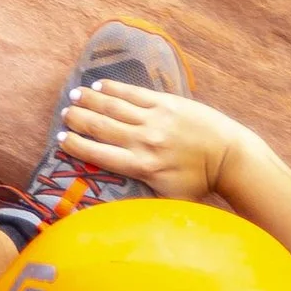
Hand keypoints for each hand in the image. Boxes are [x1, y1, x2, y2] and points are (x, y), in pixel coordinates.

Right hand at [59, 82, 257, 204]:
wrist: (229, 156)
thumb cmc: (199, 182)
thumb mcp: (168, 198)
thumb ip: (142, 198)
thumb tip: (115, 206)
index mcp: (141, 166)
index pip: (99, 154)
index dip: (76, 145)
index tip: (60, 139)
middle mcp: (143, 141)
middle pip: (101, 127)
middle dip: (78, 119)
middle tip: (64, 115)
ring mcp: (155, 118)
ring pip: (114, 106)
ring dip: (91, 100)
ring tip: (74, 96)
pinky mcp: (167, 103)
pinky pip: (134, 93)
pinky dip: (115, 88)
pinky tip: (100, 85)